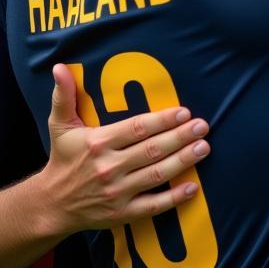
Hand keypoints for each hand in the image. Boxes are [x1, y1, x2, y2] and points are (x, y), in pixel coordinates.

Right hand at [41, 63, 210, 232]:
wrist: (50, 205)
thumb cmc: (63, 159)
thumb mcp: (60, 126)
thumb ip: (64, 95)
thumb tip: (59, 67)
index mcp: (98, 143)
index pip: (137, 128)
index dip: (162, 120)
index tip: (184, 112)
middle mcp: (108, 168)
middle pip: (151, 150)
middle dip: (180, 137)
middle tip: (203, 126)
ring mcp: (116, 193)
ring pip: (156, 175)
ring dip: (183, 161)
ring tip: (204, 147)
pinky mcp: (121, 214)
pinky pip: (152, 206)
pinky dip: (173, 198)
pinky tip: (193, 186)